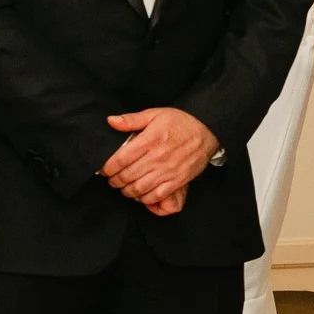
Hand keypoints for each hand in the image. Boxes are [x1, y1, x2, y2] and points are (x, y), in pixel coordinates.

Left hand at [102, 107, 218, 212]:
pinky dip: (145, 198)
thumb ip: (131, 119)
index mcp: (149, 140)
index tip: (105, 170)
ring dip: (127, 191)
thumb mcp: (155, 114)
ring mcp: (168, 171)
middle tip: (113, 179)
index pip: (120, 160)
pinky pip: (156, 196)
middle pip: (127, 176)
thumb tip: (110, 121)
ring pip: (139, 189)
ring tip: (125, 186)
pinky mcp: (178, 180)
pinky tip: (141, 193)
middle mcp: (157, 157)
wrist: (208, 130)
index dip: (108, 168)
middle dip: (115, 181)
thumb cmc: (180, 122)